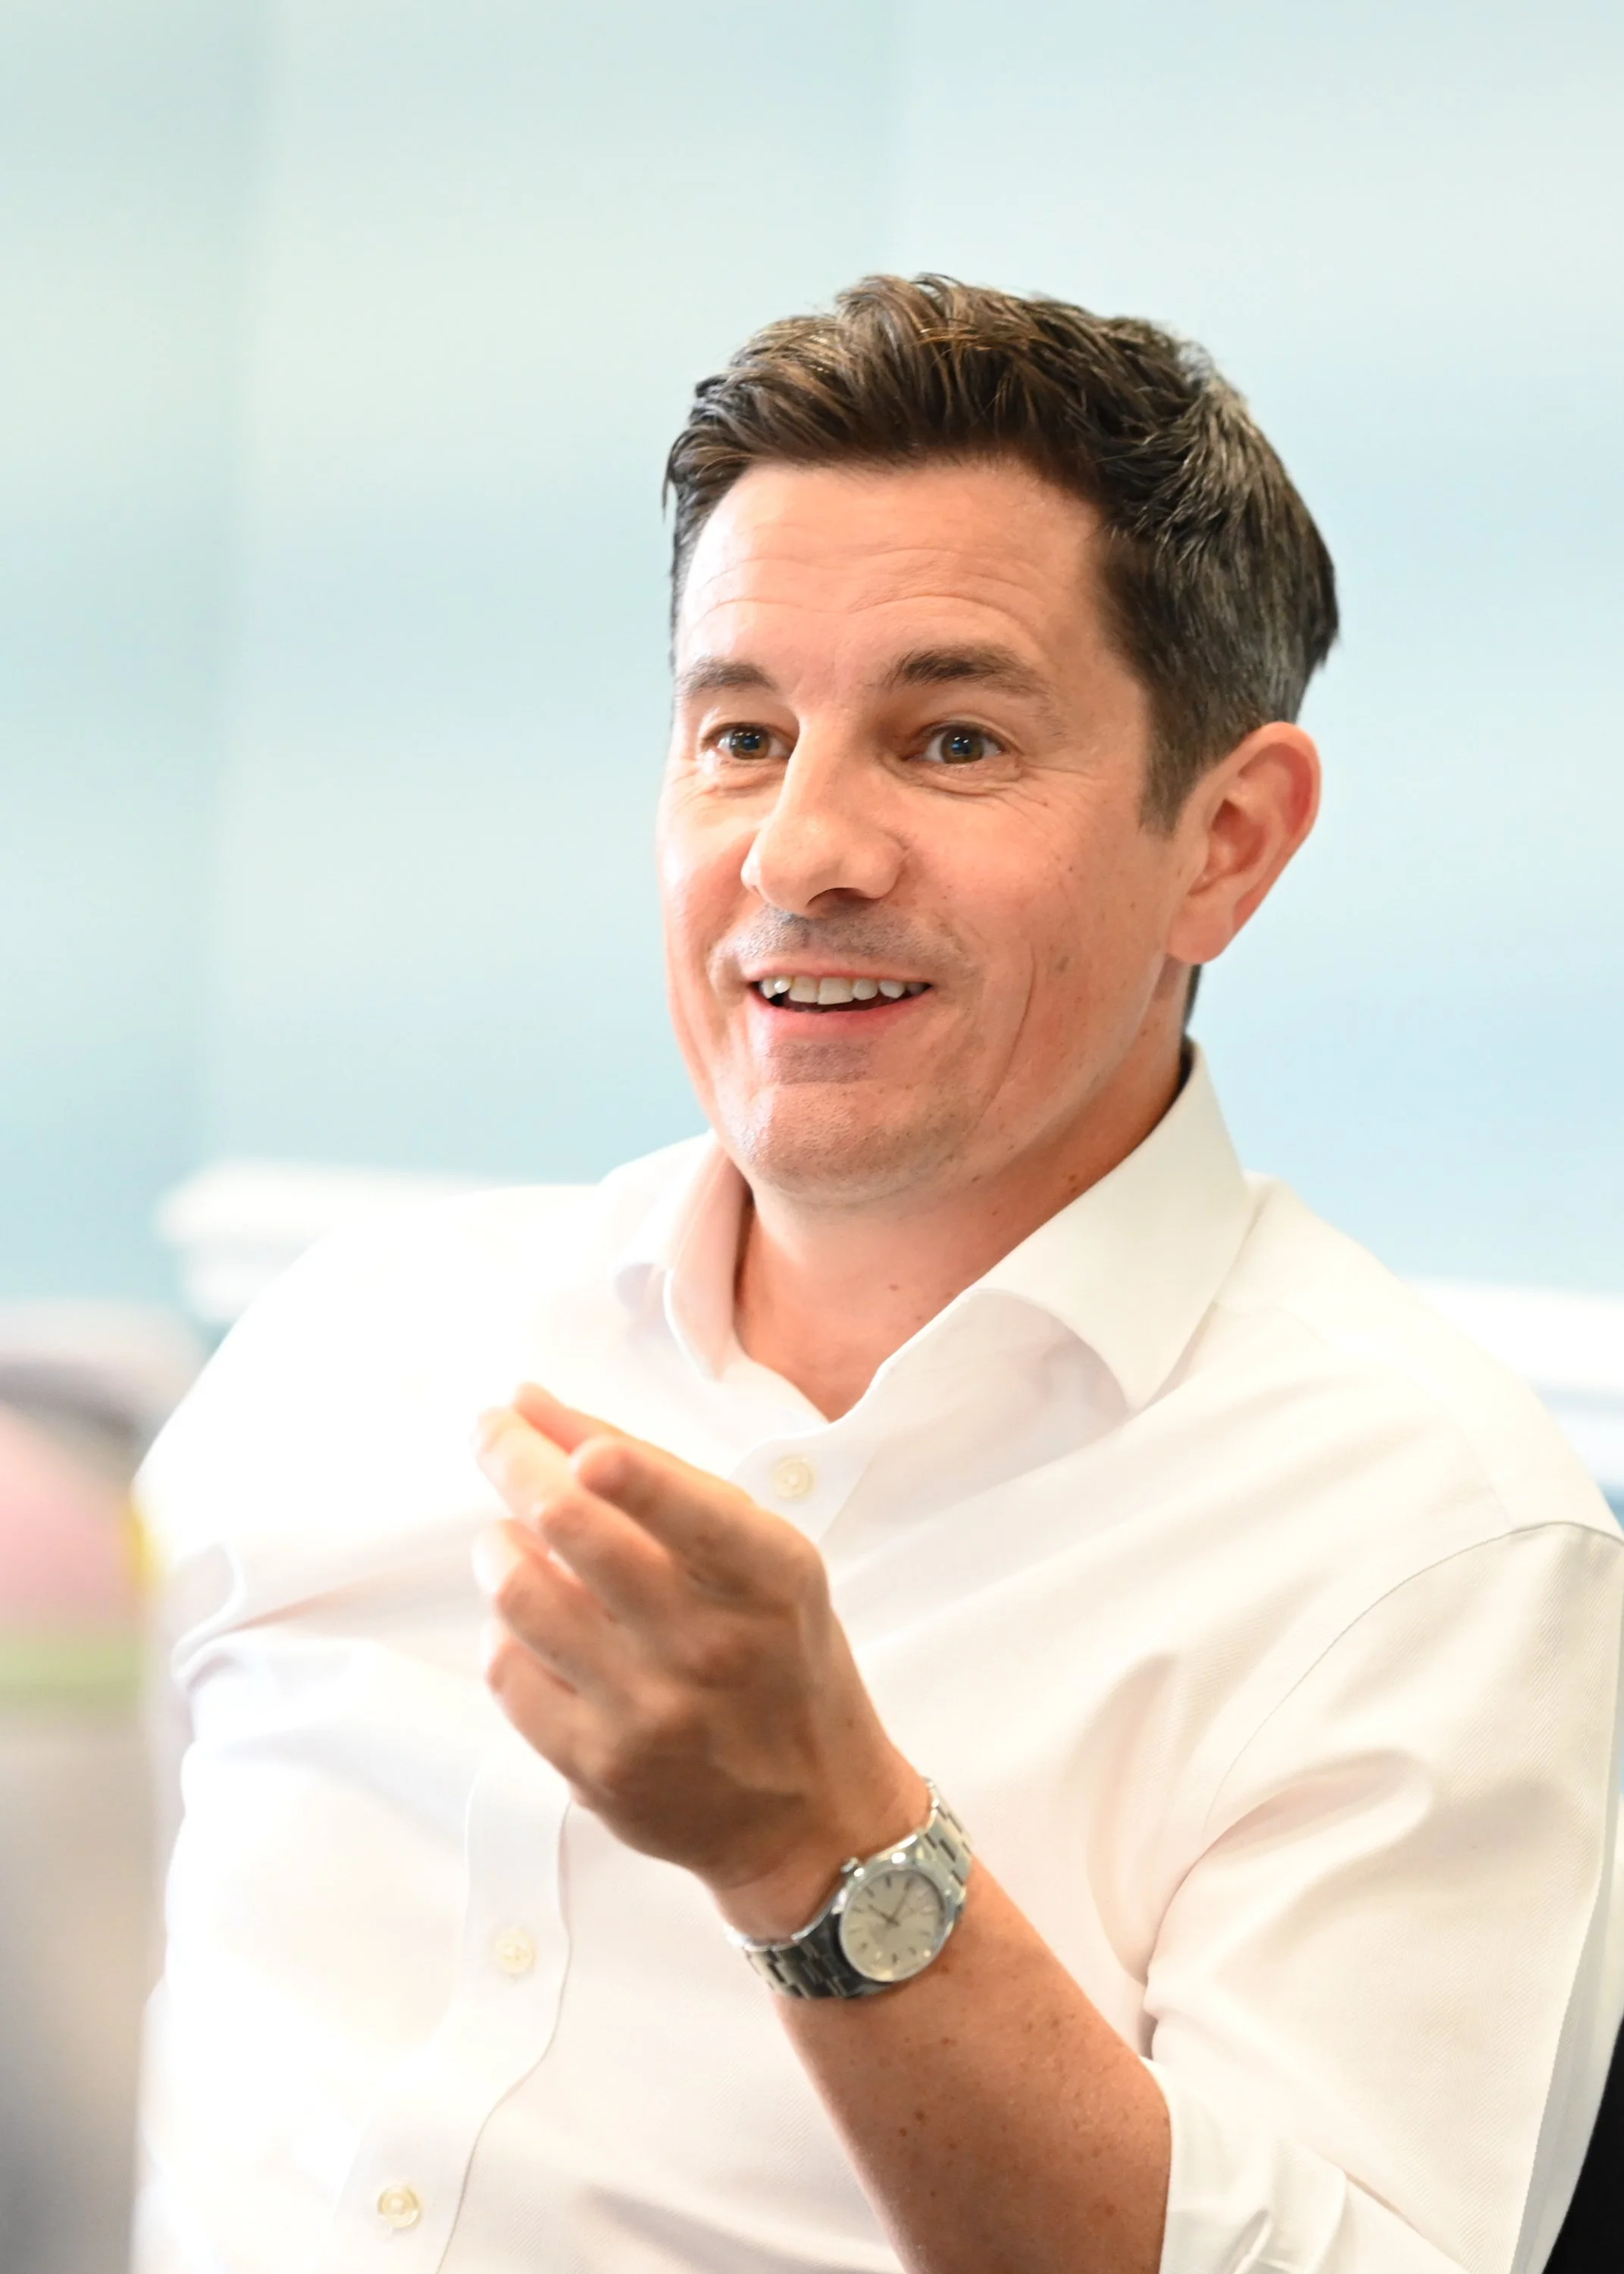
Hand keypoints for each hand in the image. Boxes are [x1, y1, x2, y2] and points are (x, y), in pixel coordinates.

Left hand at [473, 1385, 926, 1935]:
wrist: (811, 1814)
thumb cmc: (780, 1657)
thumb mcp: (761, 1554)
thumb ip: (654, 1472)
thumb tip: (533, 1406)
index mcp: (766, 1580)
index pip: (694, 1515)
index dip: (633, 1474)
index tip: (585, 1451)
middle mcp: (709, 1646)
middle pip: (577, 1532)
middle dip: (514, 1462)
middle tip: (492, 1434)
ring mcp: (648, 1713)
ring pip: (521, 1598)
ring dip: (498, 1546)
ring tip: (510, 1536)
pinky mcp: (596, 1768)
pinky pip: (508, 1672)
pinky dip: (504, 1629)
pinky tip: (528, 1619)